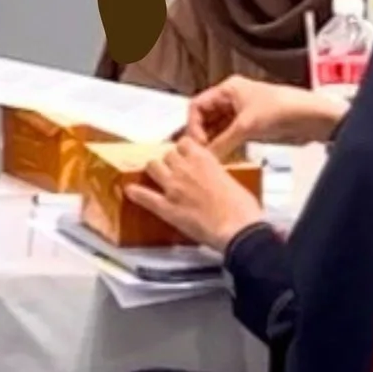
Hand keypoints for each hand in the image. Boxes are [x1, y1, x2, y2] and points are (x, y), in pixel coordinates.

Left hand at [134, 134, 265, 253]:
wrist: (238, 228)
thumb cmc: (242, 207)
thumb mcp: (233, 181)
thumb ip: (217, 174)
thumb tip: (214, 177)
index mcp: (204, 159)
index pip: (184, 143)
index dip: (184, 150)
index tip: (186, 155)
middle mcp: (185, 168)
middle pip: (167, 154)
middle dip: (170, 161)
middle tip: (173, 169)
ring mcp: (173, 187)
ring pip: (153, 167)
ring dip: (154, 171)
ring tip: (156, 176)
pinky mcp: (167, 208)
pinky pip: (145, 196)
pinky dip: (136, 193)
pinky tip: (130, 191)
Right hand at [184, 77, 345, 151]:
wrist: (311, 118)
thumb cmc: (282, 109)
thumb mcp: (247, 126)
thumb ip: (223, 142)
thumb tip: (205, 158)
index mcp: (228, 89)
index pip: (197, 106)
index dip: (194, 125)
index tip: (198, 144)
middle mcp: (232, 99)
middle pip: (205, 118)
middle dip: (202, 135)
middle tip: (200, 155)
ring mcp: (241, 114)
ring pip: (217, 129)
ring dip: (213, 143)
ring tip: (209, 160)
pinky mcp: (251, 127)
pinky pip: (229, 137)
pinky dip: (224, 147)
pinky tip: (222, 158)